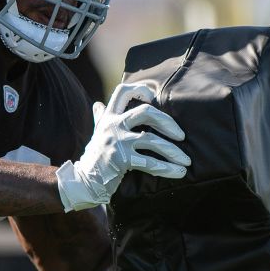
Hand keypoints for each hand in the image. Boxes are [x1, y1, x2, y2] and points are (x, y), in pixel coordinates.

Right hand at [55, 82, 190, 211]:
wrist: (84, 181)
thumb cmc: (94, 157)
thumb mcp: (97, 134)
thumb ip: (100, 118)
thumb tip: (97, 104)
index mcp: (108, 117)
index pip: (122, 91)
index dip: (140, 89)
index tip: (154, 98)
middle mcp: (112, 126)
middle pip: (145, 112)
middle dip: (168, 122)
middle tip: (181, 135)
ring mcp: (117, 142)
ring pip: (151, 140)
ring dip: (173, 151)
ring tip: (186, 160)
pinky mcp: (121, 159)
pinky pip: (150, 162)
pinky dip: (167, 168)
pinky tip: (179, 172)